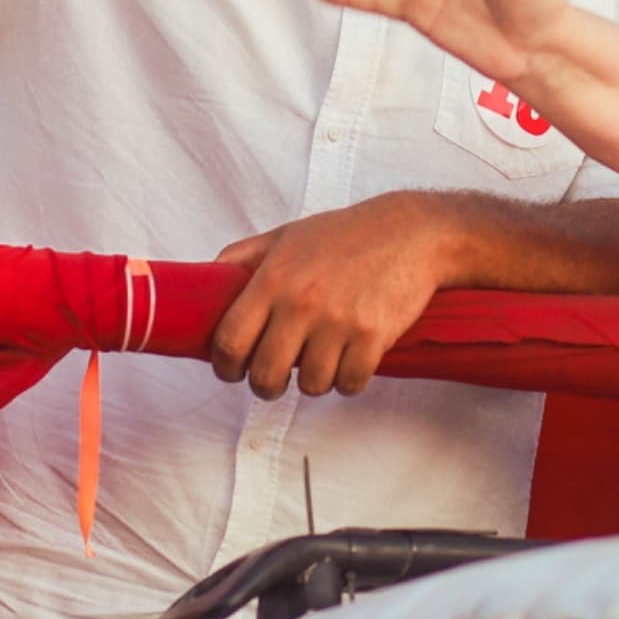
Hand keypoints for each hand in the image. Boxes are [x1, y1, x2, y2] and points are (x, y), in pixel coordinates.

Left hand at [210, 196, 448, 400]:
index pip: (229, 341)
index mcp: (274, 279)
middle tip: (275, 379)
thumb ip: (244, 257)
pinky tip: (351, 360)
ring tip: (322, 360)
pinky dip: (349, 380)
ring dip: (315, 380)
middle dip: (266, 385)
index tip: (233, 370)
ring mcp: (339, 323)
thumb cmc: (347, 234)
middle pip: (265, 375)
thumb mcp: (287, 235)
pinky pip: (350, 384)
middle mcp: (302, 303)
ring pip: (311, 385)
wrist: (411, 232)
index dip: (225, 366)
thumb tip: (207, 280)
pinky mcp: (373, 337)